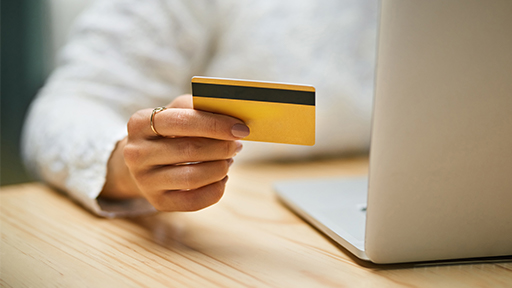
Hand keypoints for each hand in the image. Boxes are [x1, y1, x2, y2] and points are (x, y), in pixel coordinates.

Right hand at [100, 94, 249, 211]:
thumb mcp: (178, 111)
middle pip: (190, 150)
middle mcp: (136, 153)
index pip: (182, 121)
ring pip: (193, 177)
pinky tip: (221, 178)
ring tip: (228, 160)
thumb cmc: (170, 130)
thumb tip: (233, 117)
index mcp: (140, 123)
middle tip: (237, 145)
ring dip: (220, 168)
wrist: (145, 159)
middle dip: (222, 147)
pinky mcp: (157, 201)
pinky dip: (215, 190)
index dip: (215, 125)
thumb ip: (200, 107)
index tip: (241, 129)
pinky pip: (193, 201)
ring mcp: (144, 180)